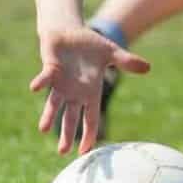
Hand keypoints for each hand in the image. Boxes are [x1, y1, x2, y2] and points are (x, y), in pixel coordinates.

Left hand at [30, 27, 150, 154]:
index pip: (90, 118)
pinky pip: (45, 78)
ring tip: (43, 129)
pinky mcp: (50, 70)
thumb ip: (127, 62)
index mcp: (90, 91)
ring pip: (54, 103)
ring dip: (49, 115)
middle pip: (71, 117)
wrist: (69, 32)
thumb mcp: (111, 53)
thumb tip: (148, 68)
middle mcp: (74, 92)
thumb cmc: (90, 45)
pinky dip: (40, 83)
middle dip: (67, 134)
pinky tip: (34, 88)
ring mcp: (60, 83)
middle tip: (62, 151)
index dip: (88, 134)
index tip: (85, 151)